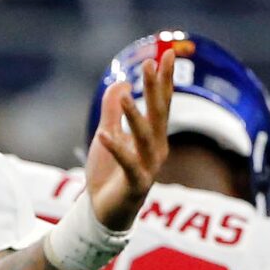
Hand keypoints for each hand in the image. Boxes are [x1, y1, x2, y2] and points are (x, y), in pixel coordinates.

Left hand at [84, 51, 172, 231]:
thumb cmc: (108, 176)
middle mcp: (156, 150)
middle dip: (156, 88)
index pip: (162, 103)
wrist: (102, 216)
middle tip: (152, 62)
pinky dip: (115, 149)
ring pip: (144, 137)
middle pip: (158, 114)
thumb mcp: (108, 136)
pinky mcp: (135, 185)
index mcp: (153, 138)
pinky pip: (127, 164)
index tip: (167, 53)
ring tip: (127, 93)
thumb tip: (121, 82)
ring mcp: (148, 168)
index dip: (164, 79)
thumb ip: (113, 111)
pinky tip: (103, 134)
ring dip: (135, 115)